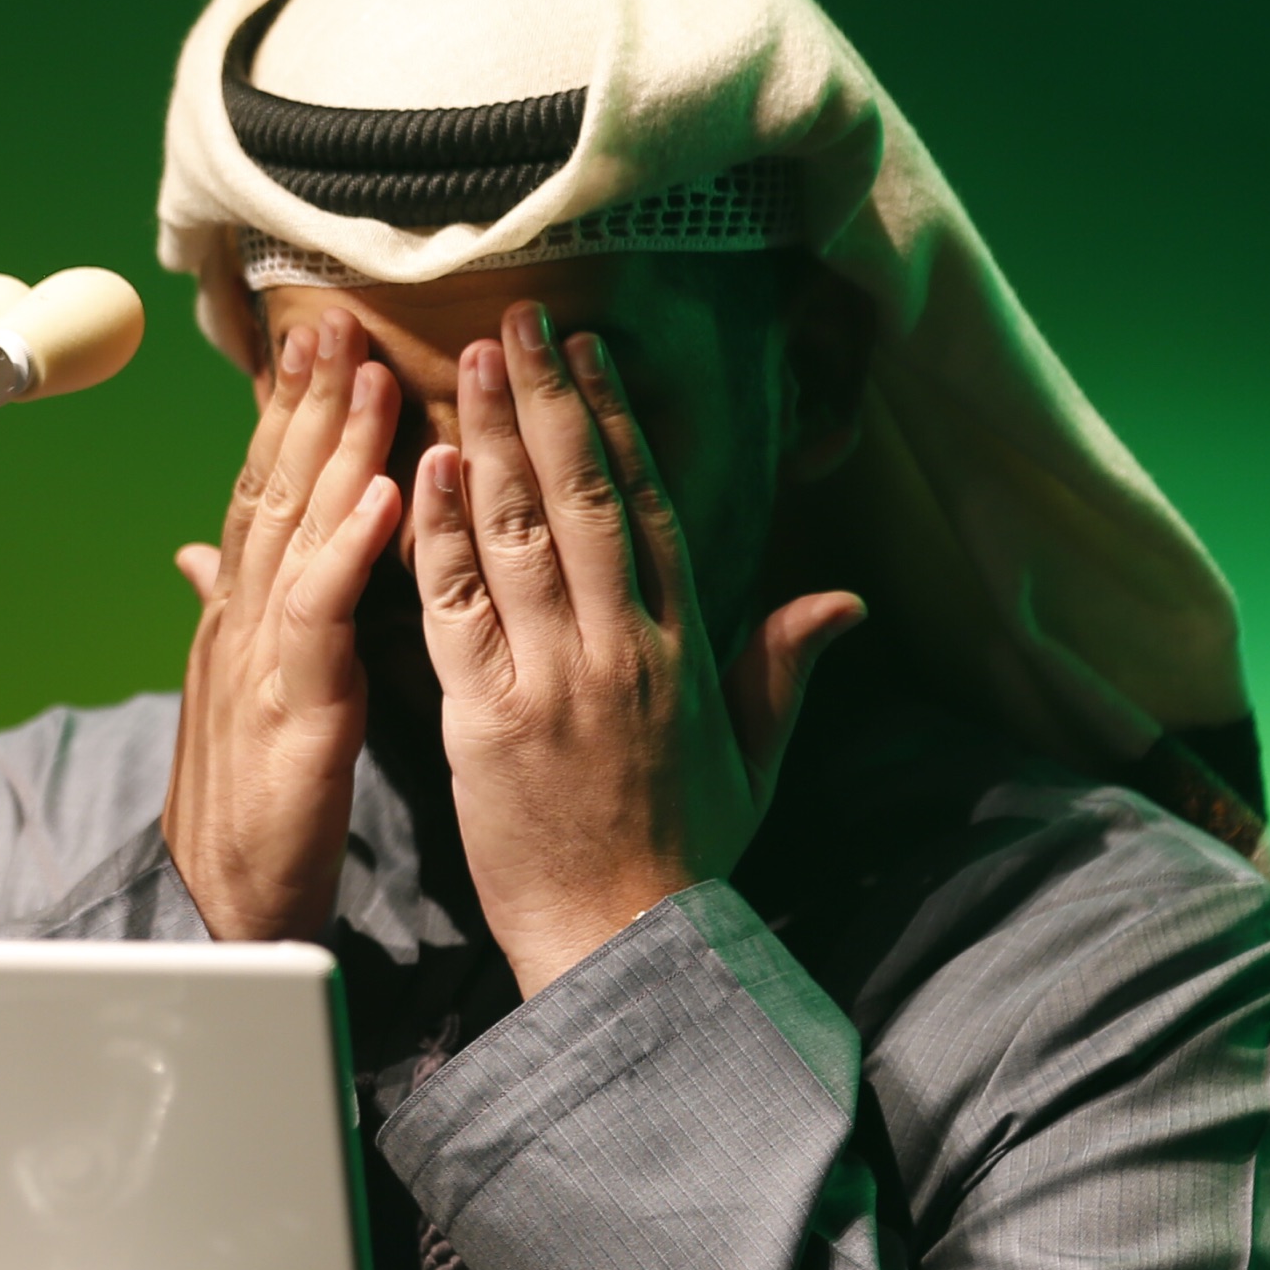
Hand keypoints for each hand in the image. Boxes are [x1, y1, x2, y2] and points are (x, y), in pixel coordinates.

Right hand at [162, 318, 405, 940]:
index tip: (318, 338)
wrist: (229, 907)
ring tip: (362, 370)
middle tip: (332, 314)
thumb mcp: (248, 693)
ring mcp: (261, 660)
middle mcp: (245, 621)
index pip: (268, 492)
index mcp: (247, 616)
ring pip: (293, 529)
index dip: (290, 413)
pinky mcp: (293, 709)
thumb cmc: (255, 805)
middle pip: (274, 486)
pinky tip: (387, 494)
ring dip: (329, 444)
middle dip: (303, 397)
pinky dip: (350, 548)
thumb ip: (236, 611)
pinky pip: (322, 614)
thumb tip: (199, 553)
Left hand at [405, 303, 863, 997]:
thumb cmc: (683, 861)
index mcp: (684, 652)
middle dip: (548, 399)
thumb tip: (842, 597)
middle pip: (584, 496)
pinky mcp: (487, 719)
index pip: (648, 509)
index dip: (617, 423)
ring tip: (467, 360)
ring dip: (492, 439)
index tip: (589, 355)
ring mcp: (554, 680)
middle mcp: (622, 649)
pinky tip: (426, 467)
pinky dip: (442, 534)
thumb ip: (785, 668)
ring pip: (521, 533)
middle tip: (519, 319)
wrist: (625, 950)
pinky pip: (457, 608)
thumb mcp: (755, 762)